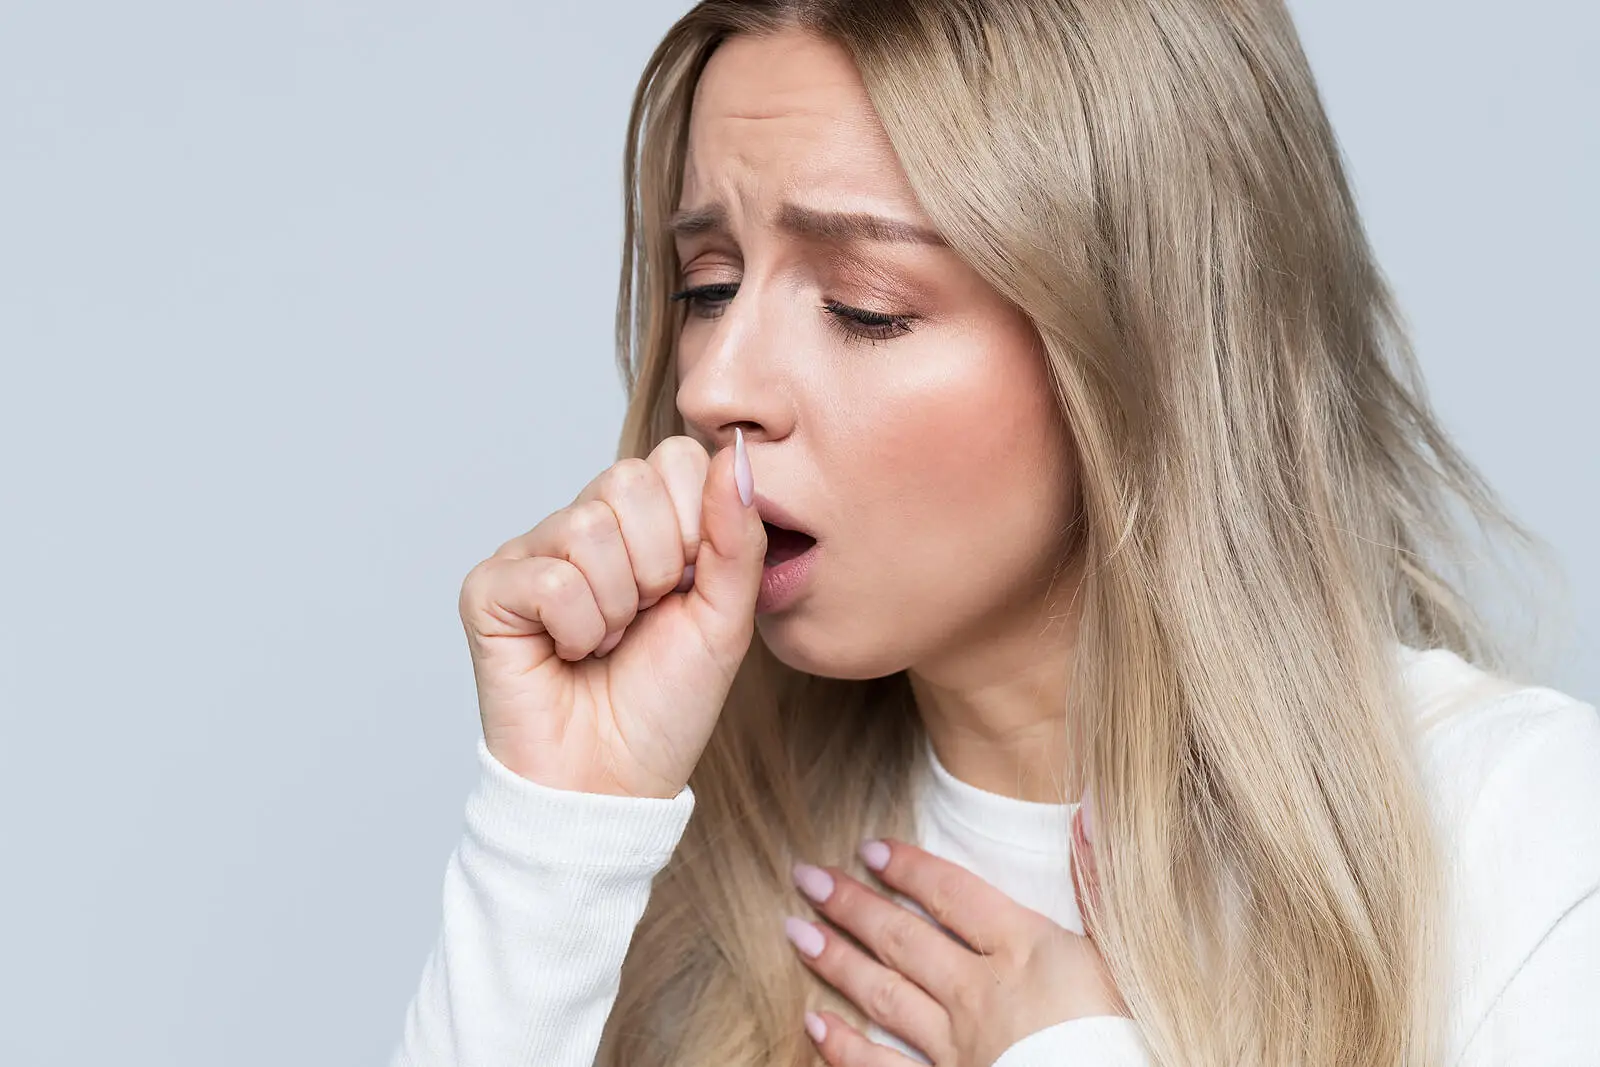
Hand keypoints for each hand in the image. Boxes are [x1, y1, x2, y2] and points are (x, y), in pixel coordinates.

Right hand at [457, 430, 765, 798]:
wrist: (612, 782)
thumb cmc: (666, 704)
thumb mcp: (726, 618)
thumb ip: (736, 535)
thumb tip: (738, 454)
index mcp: (643, 522)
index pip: (676, 457)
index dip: (696, 524)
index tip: (689, 588)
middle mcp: (582, 525)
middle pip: (629, 480)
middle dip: (659, 567)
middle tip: (643, 620)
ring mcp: (530, 553)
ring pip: (589, 530)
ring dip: (617, 608)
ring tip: (606, 642)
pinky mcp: (489, 590)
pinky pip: (551, 578)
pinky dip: (577, 630)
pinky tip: (568, 655)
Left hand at [784, 801, 1126, 1064]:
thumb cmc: (1126, 1035)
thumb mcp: (1126, 953)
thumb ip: (1100, 882)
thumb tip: (1091, 810)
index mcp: (1023, 950)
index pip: (953, 895)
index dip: (910, 869)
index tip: (871, 849)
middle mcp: (979, 991)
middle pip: (903, 939)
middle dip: (851, 905)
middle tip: (805, 877)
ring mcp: (958, 1046)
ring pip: (883, 995)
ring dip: (836, 961)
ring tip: (795, 931)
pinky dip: (843, 1048)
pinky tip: (814, 1025)